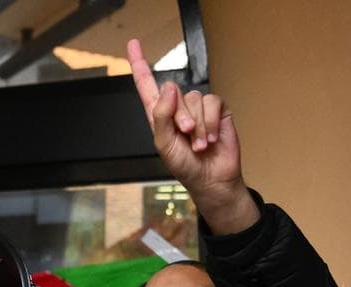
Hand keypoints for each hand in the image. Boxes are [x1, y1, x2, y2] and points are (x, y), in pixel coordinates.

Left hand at [127, 38, 257, 233]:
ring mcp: (198, 108)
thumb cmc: (184, 165)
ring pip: (195, 98)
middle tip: (185, 136)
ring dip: (198, 125)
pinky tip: (211, 138)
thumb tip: (169, 87)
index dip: (139, 64)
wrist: (210, 179)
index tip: (133, 44)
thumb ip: (161, 115)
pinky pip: (213, 103)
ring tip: (200, 144)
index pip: (146, 85)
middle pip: (174, 92)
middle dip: (180, 117)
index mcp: (158, 115)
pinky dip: (211, 122)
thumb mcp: (164, 143)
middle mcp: (177, 107)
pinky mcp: (217, 110)